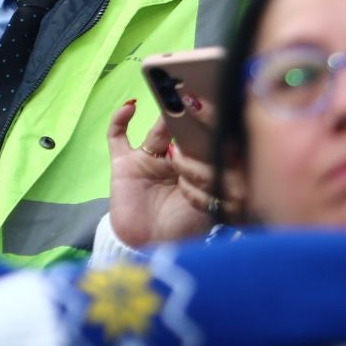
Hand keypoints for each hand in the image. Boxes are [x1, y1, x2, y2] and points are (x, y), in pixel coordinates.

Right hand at [106, 99, 234, 248]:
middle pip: (181, 132)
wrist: (148, 251)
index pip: (203, 141)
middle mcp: (172, 161)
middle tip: (196, 95)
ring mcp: (146, 161)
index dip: (209, 126)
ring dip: (163, 114)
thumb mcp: (207, 205)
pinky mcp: (123, 164)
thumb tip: (228, 154)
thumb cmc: (182, 231)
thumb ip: (216, 182)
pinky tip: (130, 107)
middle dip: (189, 115)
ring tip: (170, 94)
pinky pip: (117, 136)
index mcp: (194, 169)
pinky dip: (119, 119)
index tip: (220, 108)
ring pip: (156, 131)